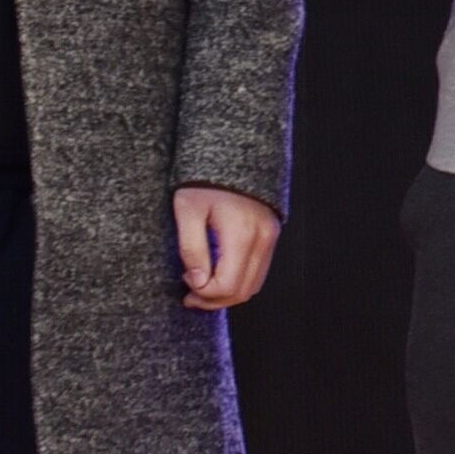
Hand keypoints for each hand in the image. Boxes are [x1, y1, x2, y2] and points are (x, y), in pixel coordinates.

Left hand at [175, 186, 281, 310]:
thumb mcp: (188, 211)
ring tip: (202, 288)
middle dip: (215, 300)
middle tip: (190, 296)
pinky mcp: (270, 235)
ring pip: (254, 285)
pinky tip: (218, 274)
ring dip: (228, 294)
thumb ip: (192, 249)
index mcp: (241, 235)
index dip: (204, 294)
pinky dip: (239, 281)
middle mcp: (262, 240)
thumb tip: (198, 282)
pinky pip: (258, 271)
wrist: (232, 153)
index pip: (227, 285)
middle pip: (243, 291)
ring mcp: (270, 238)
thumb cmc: (204, 181)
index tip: (185, 285)